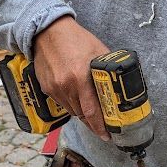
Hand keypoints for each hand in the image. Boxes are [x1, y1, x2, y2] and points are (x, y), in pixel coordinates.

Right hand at [32, 16, 110, 140]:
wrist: (48, 31)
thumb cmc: (75, 39)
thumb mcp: (98, 52)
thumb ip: (107, 71)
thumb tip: (119, 84)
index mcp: (80, 77)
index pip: (91, 111)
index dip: (99, 127)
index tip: (107, 135)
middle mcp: (66, 86)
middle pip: (82, 115)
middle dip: (93, 123)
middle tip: (103, 126)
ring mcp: (55, 89)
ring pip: (72, 111)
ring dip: (82, 113)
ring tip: (91, 111)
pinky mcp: (47, 88)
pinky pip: (62, 104)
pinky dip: (71, 104)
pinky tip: (77, 97)